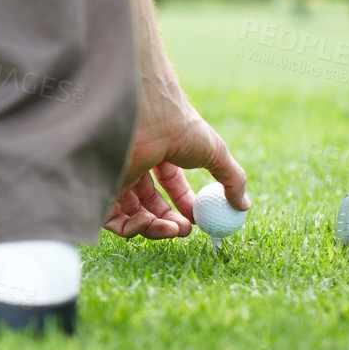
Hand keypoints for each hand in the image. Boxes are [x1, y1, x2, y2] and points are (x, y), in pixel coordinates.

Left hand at [103, 102, 248, 239]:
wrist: (151, 118)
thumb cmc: (181, 128)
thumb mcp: (215, 153)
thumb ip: (231, 179)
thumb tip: (244, 205)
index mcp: (161, 153)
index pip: (170, 185)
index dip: (184, 205)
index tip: (197, 221)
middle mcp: (138, 165)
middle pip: (150, 204)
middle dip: (170, 222)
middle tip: (184, 231)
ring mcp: (120, 176)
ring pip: (133, 215)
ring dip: (155, 229)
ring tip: (173, 229)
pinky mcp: (105, 188)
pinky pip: (114, 219)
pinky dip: (133, 229)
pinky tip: (149, 222)